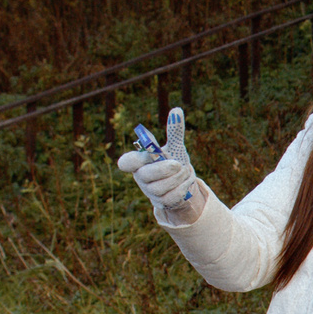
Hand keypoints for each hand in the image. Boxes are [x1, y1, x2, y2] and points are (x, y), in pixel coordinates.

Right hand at [117, 107, 202, 222]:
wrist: (182, 181)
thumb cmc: (172, 160)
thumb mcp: (174, 146)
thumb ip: (174, 131)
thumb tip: (177, 110)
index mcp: (139, 162)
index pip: (126, 163)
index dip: (131, 161)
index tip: (145, 157)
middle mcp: (141, 177)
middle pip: (146, 176)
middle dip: (164, 169)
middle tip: (179, 164)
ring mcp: (149, 192)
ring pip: (161, 188)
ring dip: (178, 178)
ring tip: (185, 171)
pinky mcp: (161, 203)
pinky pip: (171, 197)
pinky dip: (183, 188)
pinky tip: (186, 182)